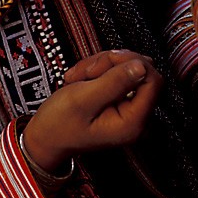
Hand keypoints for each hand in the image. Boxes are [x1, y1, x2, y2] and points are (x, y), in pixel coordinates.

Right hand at [24, 50, 161, 172]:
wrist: (44, 138)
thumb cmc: (59, 124)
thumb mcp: (82, 99)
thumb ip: (114, 82)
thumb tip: (141, 66)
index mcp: (133, 123)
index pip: (153, 80)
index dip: (132, 62)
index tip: (107, 60)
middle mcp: (137, 118)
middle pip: (142, 71)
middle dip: (112, 63)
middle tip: (87, 71)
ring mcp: (130, 110)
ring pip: (128, 68)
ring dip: (101, 65)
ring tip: (78, 77)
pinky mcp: (121, 102)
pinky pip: (118, 74)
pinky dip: (98, 70)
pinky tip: (82, 79)